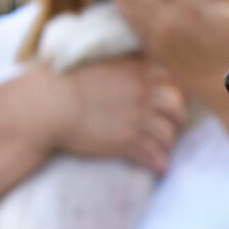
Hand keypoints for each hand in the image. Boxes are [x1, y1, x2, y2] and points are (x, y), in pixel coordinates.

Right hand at [49, 57, 186, 172]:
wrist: (50, 104)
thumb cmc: (72, 80)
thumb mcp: (110, 61)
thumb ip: (134, 62)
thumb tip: (148, 62)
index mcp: (144, 71)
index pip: (176, 83)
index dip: (177, 95)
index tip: (173, 102)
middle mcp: (147, 93)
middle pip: (177, 109)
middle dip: (177, 120)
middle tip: (172, 126)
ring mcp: (139, 118)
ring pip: (168, 135)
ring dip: (168, 143)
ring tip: (164, 148)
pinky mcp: (127, 141)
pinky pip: (153, 155)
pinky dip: (159, 162)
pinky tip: (160, 166)